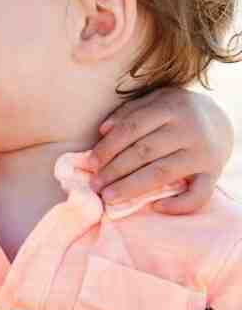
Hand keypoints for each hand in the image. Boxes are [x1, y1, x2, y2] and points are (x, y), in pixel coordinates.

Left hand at [89, 87, 233, 213]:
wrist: (218, 120)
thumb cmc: (174, 113)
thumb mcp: (154, 102)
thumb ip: (128, 112)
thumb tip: (103, 130)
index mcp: (170, 107)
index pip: (132, 128)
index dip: (108, 147)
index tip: (89, 164)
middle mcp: (189, 129)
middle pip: (143, 152)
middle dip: (114, 170)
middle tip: (95, 185)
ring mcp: (203, 152)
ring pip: (162, 173)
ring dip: (131, 187)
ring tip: (109, 197)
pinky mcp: (214, 173)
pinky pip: (198, 194)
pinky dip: (178, 204)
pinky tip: (155, 207)